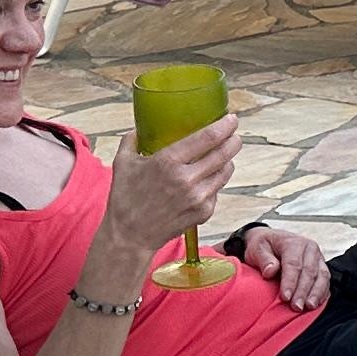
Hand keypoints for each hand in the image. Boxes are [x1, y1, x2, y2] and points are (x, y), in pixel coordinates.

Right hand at [103, 115, 236, 253]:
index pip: (208, 137)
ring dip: (227, 161)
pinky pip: (217, 191)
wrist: (129, 236)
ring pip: (225, 172)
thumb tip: (138, 129)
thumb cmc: (125, 199)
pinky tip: (206, 179)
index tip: (231, 119)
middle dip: (233, 141)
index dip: (225, 126)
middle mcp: (187, 179)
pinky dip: (215, 182)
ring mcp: (198, 197)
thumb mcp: (122, 163)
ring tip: (223, 156)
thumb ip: (132, 141)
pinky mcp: (204, 212)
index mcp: (168, 161)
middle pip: (224, 153)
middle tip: (234, 135)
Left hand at [242, 224, 331, 311]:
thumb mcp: (257, 249)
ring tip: (309, 307)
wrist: (273, 241)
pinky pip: (326, 280)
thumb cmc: (264, 247)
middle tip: (296, 307)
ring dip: (316, 293)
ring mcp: (318, 258)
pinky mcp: (322, 267)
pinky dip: (322, 293)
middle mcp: (310, 248)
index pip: (293, 264)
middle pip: (309, 271)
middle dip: (303, 291)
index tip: (285, 297)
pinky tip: (316, 304)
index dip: (290, 282)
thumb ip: (263, 259)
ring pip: (322, 276)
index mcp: (293, 242)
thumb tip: (270, 271)